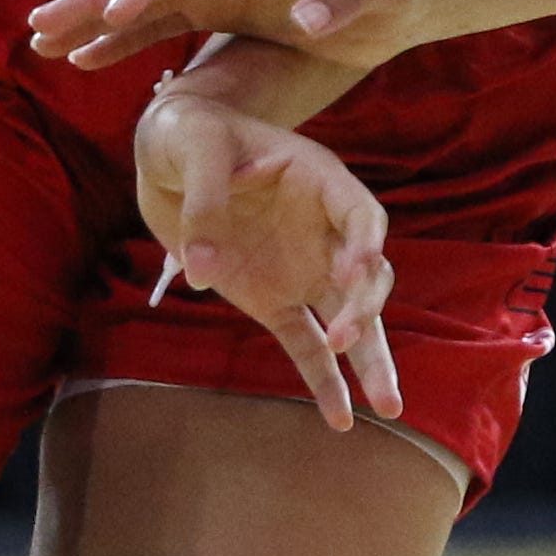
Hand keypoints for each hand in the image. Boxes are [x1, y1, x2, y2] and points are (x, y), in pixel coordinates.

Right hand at [29, 0, 425, 77]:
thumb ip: (345, 0)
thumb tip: (307, 21)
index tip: (115, 11)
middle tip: (41, 24)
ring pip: (137, 0)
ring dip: (89, 20)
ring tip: (40, 42)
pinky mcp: (212, 10)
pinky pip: (154, 27)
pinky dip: (117, 42)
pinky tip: (82, 60)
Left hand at [135, 92, 401, 429]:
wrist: (167, 154)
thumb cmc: (191, 135)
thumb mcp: (197, 150)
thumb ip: (204, 203)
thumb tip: (201, 273)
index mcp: (319, 182)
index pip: (361, 215)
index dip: (364, 244)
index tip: (352, 271)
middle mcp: (322, 230)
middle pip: (366, 275)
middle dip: (364, 308)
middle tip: (342, 338)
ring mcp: (301, 269)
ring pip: (349, 320)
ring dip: (368, 360)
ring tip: (389, 406)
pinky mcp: (272, 300)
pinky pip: (304, 345)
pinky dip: (321, 381)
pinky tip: (340, 419)